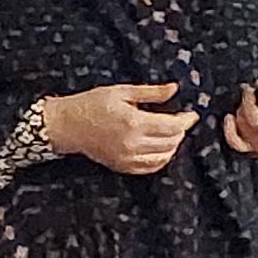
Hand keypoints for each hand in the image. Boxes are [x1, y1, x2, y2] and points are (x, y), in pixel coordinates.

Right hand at [42, 84, 197, 175]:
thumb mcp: (122, 92)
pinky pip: (150, 168)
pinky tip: (161, 149)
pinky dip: (161, 159)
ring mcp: (126, 158)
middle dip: (181, 131)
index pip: (173, 126)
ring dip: (173, 145)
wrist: (66, 125)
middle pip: (172, 142)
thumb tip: (174, 89)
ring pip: (164, 156)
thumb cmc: (91, 104)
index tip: (192, 114)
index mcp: (134, 122)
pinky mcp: (121, 166)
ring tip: (172, 133)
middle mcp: (132, 143)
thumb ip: (151, 93)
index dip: (186, 120)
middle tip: (181, 121)